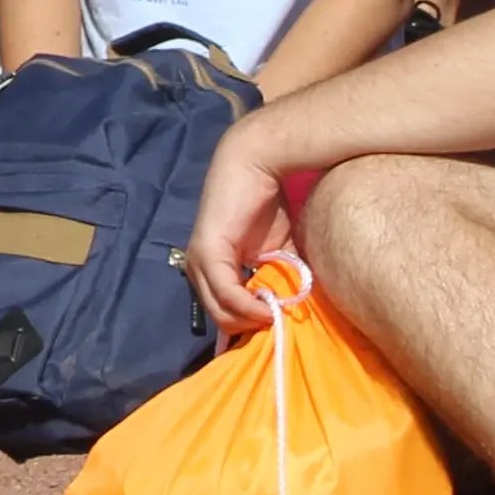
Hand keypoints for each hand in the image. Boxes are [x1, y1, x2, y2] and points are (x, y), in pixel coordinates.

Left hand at [179, 123, 298, 339]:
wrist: (257, 163)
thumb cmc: (268, 202)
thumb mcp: (278, 250)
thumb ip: (282, 277)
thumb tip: (296, 310)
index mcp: (213, 269)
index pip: (225, 313)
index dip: (251, 326)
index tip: (277, 331)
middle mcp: (198, 268)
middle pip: (222, 320)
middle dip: (253, 329)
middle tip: (281, 326)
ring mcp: (199, 261)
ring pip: (221, 313)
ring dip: (252, 321)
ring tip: (277, 315)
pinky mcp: (207, 253)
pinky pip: (226, 294)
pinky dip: (248, 307)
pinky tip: (268, 308)